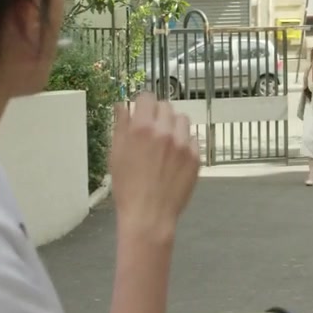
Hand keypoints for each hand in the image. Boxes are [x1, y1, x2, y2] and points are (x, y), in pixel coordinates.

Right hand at [108, 92, 200, 243]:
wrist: (149, 215)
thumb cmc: (127, 187)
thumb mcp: (116, 154)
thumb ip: (121, 126)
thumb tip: (122, 105)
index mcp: (142, 128)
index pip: (147, 98)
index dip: (142, 103)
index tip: (141, 111)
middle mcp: (165, 131)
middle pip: (166, 106)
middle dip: (157, 114)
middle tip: (152, 130)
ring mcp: (183, 144)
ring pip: (182, 120)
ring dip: (173, 125)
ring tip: (165, 142)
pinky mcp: (196, 157)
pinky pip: (193, 138)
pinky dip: (184, 142)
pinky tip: (175, 156)